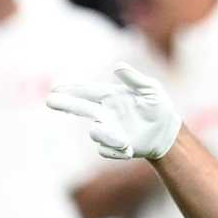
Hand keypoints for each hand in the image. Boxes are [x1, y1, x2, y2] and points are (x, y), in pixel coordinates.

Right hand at [46, 64, 182, 160]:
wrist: (167, 133)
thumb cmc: (159, 106)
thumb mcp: (152, 89)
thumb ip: (135, 79)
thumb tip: (117, 67)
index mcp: (111, 97)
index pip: (87, 92)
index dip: (71, 90)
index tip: (55, 89)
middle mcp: (105, 113)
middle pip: (80, 108)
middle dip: (65, 104)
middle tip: (49, 101)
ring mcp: (109, 130)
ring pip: (95, 133)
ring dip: (107, 136)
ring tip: (124, 141)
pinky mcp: (115, 147)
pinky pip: (105, 150)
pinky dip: (116, 151)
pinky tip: (129, 150)